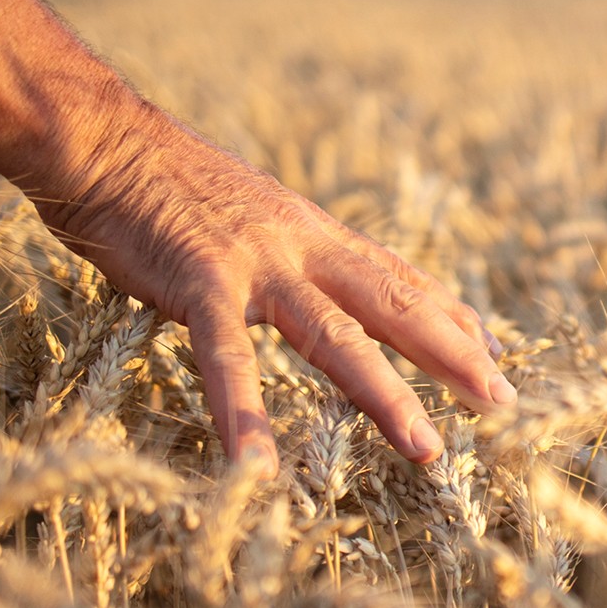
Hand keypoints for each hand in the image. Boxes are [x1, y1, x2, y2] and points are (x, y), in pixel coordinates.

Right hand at [46, 106, 514, 472]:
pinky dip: (244, 413)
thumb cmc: (168, 182)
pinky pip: (228, 358)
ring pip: (335, 335)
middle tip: (501, 402)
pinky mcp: (200, 284)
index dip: (449, 315)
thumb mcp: (253, 213)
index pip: (397, 277)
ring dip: (383, 394)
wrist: (104, 140)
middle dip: (452, 354)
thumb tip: (327, 277)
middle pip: (393, 303)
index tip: (492, 351)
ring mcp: (256, 265)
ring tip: (424, 448)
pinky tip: (258, 467)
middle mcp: (301, 246)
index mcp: (314, 232)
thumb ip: (294, 250)